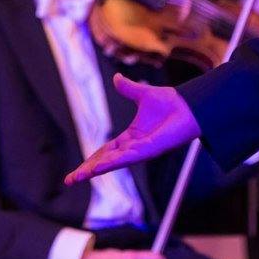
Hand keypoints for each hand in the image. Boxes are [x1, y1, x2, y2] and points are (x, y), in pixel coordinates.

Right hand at [65, 75, 198, 185]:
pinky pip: (127, 158)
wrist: (188, 105)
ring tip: (78, 176)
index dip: (91, 159)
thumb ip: (128, 88)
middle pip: (106, 161)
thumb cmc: (171, 103)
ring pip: (113, 162)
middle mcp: (134, 147)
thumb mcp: (143, 94)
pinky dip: (111, 163)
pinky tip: (98, 168)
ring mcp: (141, 151)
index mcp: (131, 137)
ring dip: (95, 169)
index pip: (106, 151)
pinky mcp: (149, 150)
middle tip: (70, 180)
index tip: (78, 169)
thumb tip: (117, 78)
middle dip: (88, 170)